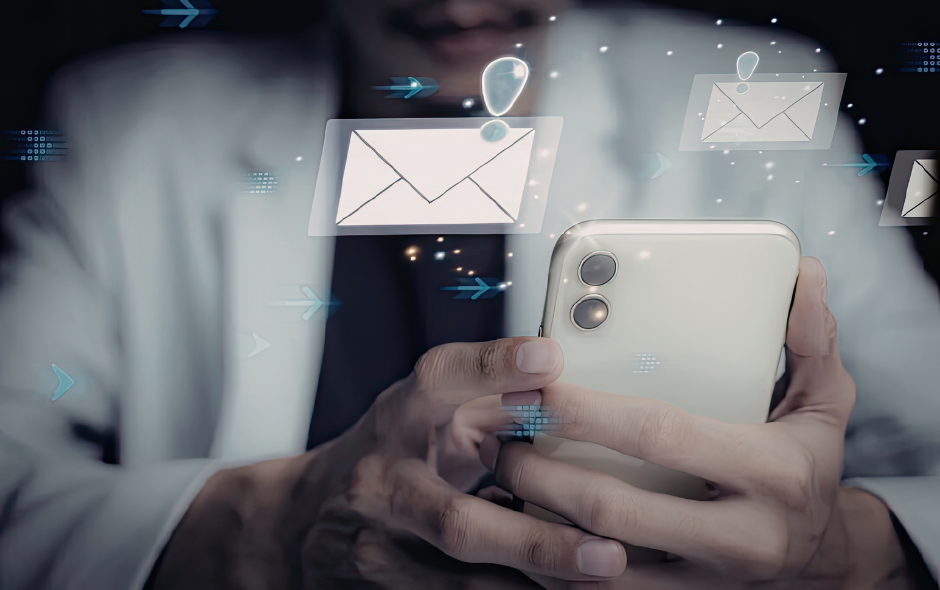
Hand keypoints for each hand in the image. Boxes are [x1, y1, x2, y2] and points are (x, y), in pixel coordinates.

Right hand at [149, 337, 627, 589]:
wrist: (303, 523)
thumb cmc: (385, 453)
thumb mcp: (426, 412)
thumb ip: (488, 397)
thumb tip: (556, 375)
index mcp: (397, 420)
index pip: (437, 381)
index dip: (490, 366)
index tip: (548, 357)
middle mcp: (381, 484)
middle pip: (455, 520)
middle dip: (534, 543)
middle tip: (606, 551)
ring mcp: (377, 549)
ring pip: (462, 580)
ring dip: (535, 582)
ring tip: (605, 580)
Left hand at [485, 258, 908, 587]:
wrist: (825, 562)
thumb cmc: (809, 470)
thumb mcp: (824, 404)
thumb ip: (810, 341)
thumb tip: (804, 276)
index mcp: (769, 473)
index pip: (658, 434)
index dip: (587, 413)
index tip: (534, 392)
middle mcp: (741, 537)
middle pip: (615, 508)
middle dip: (542, 473)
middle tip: (500, 440)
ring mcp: (710, 582)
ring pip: (600, 563)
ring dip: (539, 523)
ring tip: (504, 481)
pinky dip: (561, 566)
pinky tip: (532, 529)